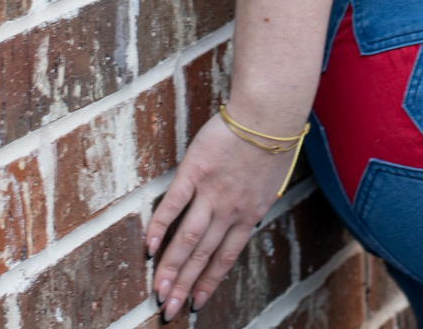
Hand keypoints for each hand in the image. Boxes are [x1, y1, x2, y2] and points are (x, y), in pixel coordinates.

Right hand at [144, 111, 301, 320]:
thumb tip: (246, 222)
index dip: (209, 281)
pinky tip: (149, 247)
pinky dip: (160, 228)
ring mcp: (211, 192)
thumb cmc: (273, 142)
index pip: (226, 257)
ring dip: (171, 267)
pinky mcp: (195, 171)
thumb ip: (255, 204)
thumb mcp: (272, 182)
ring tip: (158, 290)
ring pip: (188, 238)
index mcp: (250, 214)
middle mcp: (230, 209)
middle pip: (203, 254)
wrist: (269, 113)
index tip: (195, 303)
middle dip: (185, 285)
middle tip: (168, 310)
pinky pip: (173, 205)